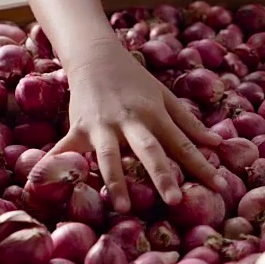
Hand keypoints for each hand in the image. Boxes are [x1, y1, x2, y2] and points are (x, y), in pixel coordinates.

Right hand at [46, 40, 225, 212]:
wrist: (96, 56)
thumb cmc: (135, 80)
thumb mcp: (165, 97)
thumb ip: (189, 123)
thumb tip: (217, 143)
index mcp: (155, 113)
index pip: (183, 143)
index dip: (202, 165)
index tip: (220, 185)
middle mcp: (130, 120)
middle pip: (149, 150)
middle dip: (162, 175)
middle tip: (176, 200)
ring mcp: (102, 125)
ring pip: (110, 155)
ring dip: (117, 180)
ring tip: (125, 207)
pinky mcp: (78, 127)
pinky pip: (67, 149)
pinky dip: (57, 164)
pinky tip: (44, 183)